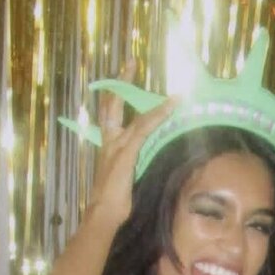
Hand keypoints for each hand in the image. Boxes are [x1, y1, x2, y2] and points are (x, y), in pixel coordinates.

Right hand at [87, 61, 177, 225]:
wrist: (102, 212)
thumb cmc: (112, 201)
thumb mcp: (123, 177)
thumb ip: (130, 165)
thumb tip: (141, 163)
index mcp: (107, 145)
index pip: (110, 113)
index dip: (115, 94)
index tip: (122, 77)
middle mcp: (110, 141)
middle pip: (113, 103)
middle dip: (121, 81)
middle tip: (131, 61)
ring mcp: (117, 146)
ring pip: (137, 117)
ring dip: (156, 104)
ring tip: (172, 93)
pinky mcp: (126, 153)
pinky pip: (143, 129)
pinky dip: (158, 116)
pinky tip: (170, 107)